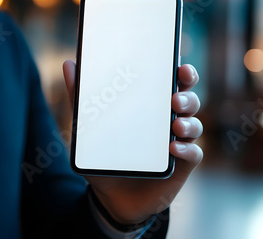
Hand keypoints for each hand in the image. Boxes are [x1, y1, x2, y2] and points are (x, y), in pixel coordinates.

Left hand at [63, 60, 202, 224]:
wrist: (112, 197)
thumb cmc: (106, 156)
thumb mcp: (89, 128)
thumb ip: (80, 97)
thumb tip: (68, 64)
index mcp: (151, 106)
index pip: (172, 82)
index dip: (182, 73)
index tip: (180, 66)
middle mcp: (169, 121)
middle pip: (189, 100)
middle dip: (187, 95)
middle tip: (175, 98)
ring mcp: (178, 142)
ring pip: (194, 125)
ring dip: (189, 122)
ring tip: (176, 124)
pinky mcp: (181, 165)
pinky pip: (193, 154)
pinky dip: (187, 150)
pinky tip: (173, 149)